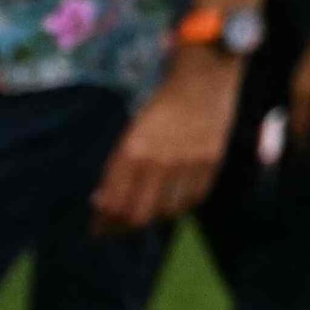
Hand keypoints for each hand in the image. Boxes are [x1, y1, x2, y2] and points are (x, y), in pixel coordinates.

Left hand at [92, 51, 235, 232]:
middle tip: (120, 225)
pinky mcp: (211, 162)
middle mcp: (158, 161)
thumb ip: (117, 169)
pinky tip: (174, 199)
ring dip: (155, 215)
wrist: (202, 81)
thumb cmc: (160, 108)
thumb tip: (102, 203)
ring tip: (148, 210)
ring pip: (166, 212)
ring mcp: (187, 163)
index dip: (103, 222)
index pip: (113, 204)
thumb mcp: (131, 135)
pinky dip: (181, 205)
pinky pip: (193, 199)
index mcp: (132, 152)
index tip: (99, 227)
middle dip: (125, 225)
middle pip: (138, 215)